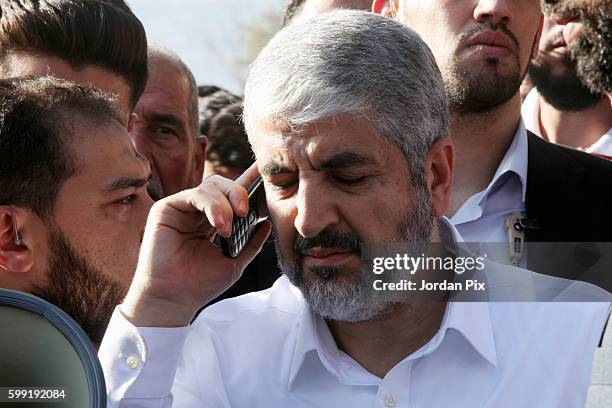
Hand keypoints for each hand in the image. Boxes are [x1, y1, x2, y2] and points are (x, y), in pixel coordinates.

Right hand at [121, 164, 271, 326]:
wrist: (174, 300)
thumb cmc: (200, 285)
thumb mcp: (235, 262)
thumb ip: (251, 242)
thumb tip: (267, 222)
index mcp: (212, 220)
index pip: (232, 195)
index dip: (248, 180)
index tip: (264, 169)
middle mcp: (196, 210)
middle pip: (222, 184)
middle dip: (238, 192)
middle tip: (246, 211)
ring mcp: (181, 208)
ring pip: (210, 186)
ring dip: (225, 205)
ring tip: (228, 230)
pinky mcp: (166, 208)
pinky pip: (194, 195)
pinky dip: (212, 206)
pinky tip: (219, 226)